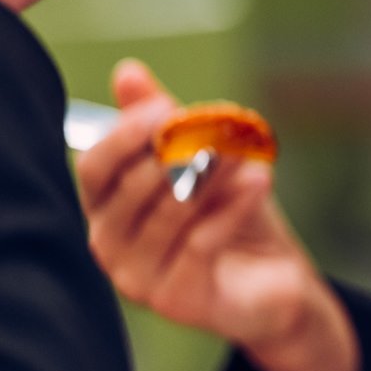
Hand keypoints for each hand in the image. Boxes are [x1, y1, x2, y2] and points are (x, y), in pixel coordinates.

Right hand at [77, 60, 326, 352]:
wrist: (275, 278)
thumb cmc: (231, 216)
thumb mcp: (202, 160)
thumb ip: (162, 121)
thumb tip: (127, 71)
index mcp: (105, 207)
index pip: (95, 168)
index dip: (125, 137)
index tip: (164, 108)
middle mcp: (109, 244)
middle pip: (130, 190)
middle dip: (174, 153)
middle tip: (214, 126)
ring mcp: (137, 278)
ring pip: (169, 214)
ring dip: (211, 176)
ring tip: (242, 149)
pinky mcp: (174, 299)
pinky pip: (200, 244)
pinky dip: (232, 207)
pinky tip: (260, 178)